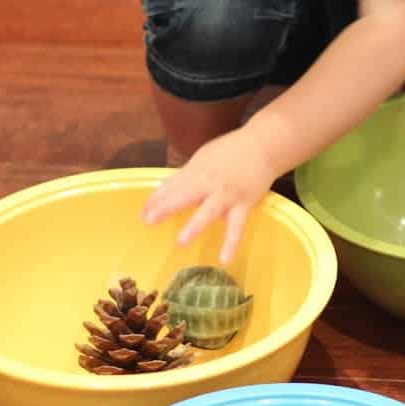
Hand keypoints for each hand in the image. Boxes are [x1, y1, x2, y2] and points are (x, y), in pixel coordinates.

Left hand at [141, 127, 281, 261]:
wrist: (263, 146)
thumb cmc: (231, 151)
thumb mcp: (203, 158)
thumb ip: (184, 176)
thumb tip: (161, 191)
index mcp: (197, 171)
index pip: (171, 185)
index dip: (155, 199)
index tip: (141, 214)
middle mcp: (210, 183)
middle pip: (184, 195)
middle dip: (166, 208)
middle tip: (148, 221)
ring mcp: (227, 195)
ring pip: (209, 212)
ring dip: (194, 226)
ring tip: (181, 242)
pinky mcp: (243, 205)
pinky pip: (236, 227)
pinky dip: (231, 243)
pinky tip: (224, 259)